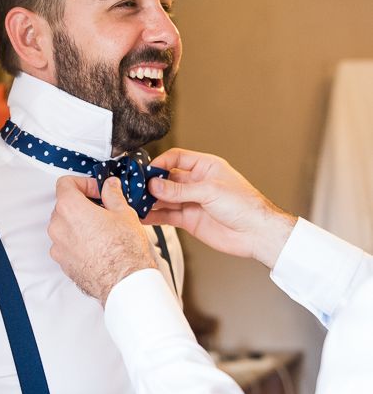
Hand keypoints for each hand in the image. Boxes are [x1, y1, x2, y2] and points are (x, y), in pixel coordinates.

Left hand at [48, 175, 156, 305]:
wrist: (125, 283)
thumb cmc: (125, 250)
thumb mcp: (124, 213)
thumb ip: (112, 194)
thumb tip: (109, 186)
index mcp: (70, 208)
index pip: (65, 183)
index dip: (83, 183)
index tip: (96, 190)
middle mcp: (58, 226)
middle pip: (64, 205)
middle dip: (82, 203)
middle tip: (102, 208)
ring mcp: (58, 246)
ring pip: (64, 225)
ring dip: (79, 223)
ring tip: (102, 229)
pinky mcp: (62, 262)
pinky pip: (66, 244)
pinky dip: (77, 241)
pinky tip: (97, 245)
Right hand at [146, 148, 296, 267]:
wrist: (257, 234)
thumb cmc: (245, 206)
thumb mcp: (210, 191)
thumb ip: (180, 189)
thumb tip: (155, 184)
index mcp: (204, 167)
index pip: (175, 158)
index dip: (160, 163)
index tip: (146, 171)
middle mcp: (196, 183)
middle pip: (166, 179)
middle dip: (151, 183)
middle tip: (135, 188)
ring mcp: (192, 202)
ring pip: (164, 198)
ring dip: (150, 201)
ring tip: (135, 203)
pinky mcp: (189, 220)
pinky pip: (167, 216)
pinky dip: (154, 216)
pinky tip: (144, 217)